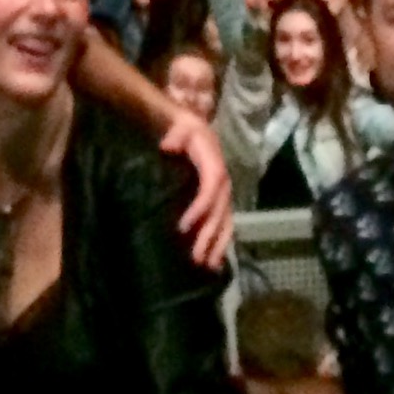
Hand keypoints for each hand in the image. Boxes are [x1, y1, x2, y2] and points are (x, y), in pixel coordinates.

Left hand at [154, 108, 233, 269]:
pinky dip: (220, 243)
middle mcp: (222, 182)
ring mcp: (222, 194)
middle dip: (209, 235)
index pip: (211, 186)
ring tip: (207, 266)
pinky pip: (224, 224)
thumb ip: (176, 135)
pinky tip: (214, 262)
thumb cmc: (183, 131)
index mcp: (214, 164)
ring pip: (226, 222)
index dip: (200, 207)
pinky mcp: (219, 203)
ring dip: (217, 245)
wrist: (194, 131)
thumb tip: (168, 146)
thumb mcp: (180, 127)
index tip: (183, 226)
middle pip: (220, 211)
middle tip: (196, 257)